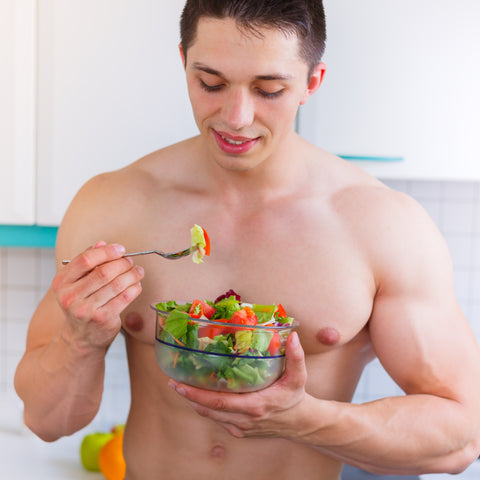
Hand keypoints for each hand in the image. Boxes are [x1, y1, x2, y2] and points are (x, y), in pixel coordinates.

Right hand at [52, 241, 143, 349]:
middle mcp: (70, 297)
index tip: (120, 249)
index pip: (86, 260)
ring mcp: (86, 310)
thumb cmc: (81, 305)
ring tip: (138, 271)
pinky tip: (137, 285)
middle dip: (122, 264)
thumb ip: (87, 262)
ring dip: (132, 275)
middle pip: (104, 272)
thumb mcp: (76, 283)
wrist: (81, 338)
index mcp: (62, 283)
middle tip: (131, 261)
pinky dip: (134, 288)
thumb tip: (102, 243)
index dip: (106, 252)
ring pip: (116, 284)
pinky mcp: (102, 319)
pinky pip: (124, 298)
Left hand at [168, 332, 308, 438]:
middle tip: (173, 381)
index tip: (181, 384)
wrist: (300, 423)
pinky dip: (206, 408)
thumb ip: (296, 356)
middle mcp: (245, 419)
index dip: (198, 395)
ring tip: (181, 385)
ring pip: (211, 416)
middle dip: (189, 396)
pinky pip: (217, 419)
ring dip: (194, 402)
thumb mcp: (299, 377)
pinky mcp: (239, 431)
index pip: (220, 402)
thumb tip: (293, 335)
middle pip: (209, 409)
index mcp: (256, 405)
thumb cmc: (295, 397)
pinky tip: (199, 396)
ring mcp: (241, 427)